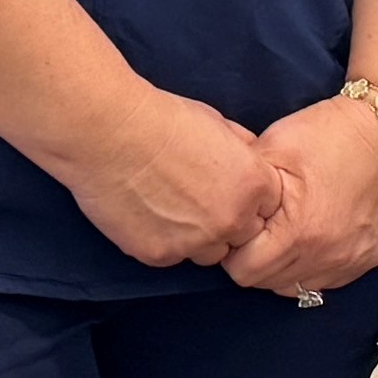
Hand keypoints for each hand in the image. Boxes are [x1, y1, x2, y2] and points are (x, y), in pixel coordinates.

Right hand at [68, 87, 287, 271]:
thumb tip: (249, 157)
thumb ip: (242, 151)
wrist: (110, 133)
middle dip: (226, 222)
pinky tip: (146, 213)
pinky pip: (172, 257)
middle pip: (242, 237)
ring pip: (208, 253)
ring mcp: (196, 242)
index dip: (245, 199)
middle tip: (195, 199)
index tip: (224, 188)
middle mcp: (232, 220)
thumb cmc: (162, 119)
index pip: (267, 209)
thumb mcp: (218, 123)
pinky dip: (163, 240)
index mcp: (254, 185)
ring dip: (197, 237)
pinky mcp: (160, 255)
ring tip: (169, 206)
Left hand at [223, 98, 377, 304]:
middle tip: (258, 229)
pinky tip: (309, 239)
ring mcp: (351, 261)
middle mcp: (326, 256)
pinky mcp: (369, 259)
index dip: (232, 249)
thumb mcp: (273, 148)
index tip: (238, 227)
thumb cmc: (329, 134)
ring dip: (282, 266)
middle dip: (254, 259)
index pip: (243, 271)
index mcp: (298, 233)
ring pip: (296, 286)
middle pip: (267, 283)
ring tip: (283, 233)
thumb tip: (219, 210)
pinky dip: (311, 266)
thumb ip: (241, 186)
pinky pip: (327, 281)